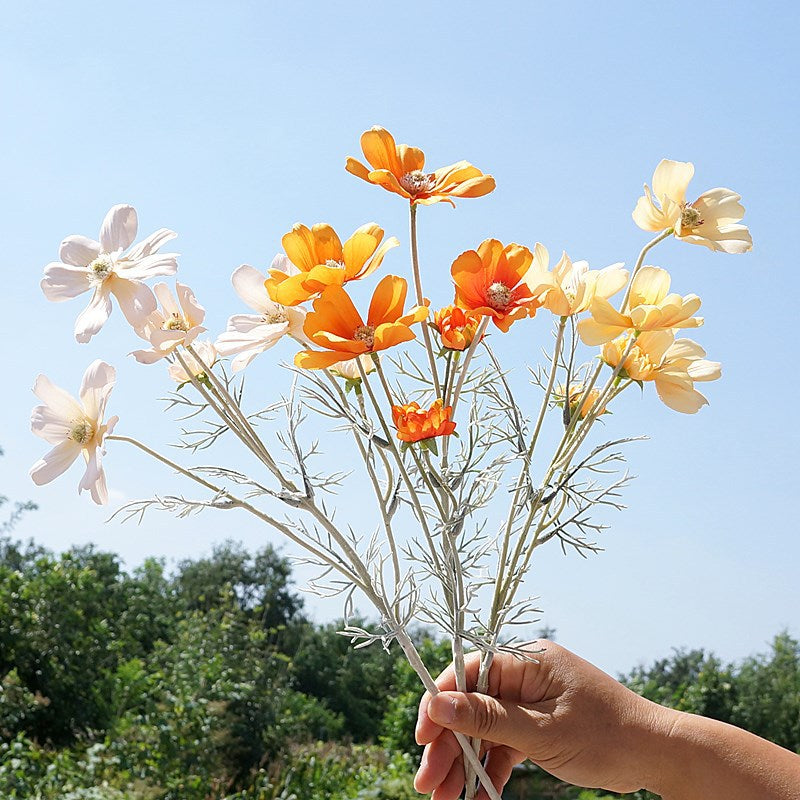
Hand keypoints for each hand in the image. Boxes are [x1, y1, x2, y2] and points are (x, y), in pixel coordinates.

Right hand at [414, 640, 667, 799]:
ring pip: (483, 730)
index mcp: (525, 660)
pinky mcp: (537, 726)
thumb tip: (438, 703)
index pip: (467, 673)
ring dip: (464, 763)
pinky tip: (476, 798)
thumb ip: (488, 717)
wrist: (656, 755)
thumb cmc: (606, 736)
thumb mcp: (541, 731)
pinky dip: (490, 770)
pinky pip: (503, 745)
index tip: (422, 738)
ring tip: (445, 799)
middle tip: (427, 783)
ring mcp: (530, 701)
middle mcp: (523, 676)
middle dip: (448, 745)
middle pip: (471, 706)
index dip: (440, 703)